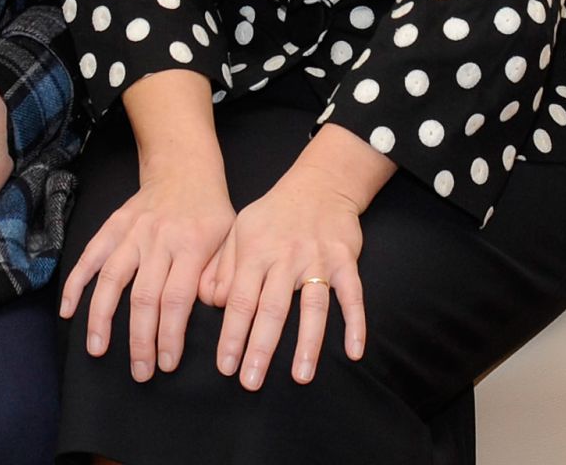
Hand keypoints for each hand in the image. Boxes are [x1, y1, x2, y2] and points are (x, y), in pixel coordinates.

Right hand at [59, 161, 234, 381]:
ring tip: (98, 350)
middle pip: (144, 296)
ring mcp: (132, 231)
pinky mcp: (114, 225)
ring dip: (102, 317)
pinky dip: (76, 281)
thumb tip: (209, 310)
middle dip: (140, 339)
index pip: (177, 299)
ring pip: (112, 278)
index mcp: (191, 245)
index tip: (167, 364)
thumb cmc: (211, 213)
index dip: (170, 335)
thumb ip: (220, 276)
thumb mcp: (229, 240)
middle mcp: (158, 239)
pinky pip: (91, 255)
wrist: (184, 169)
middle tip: (140, 372)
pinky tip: (68, 310)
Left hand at [202, 159, 367, 392]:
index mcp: (255, 251)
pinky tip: (354, 352)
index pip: (239, 299)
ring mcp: (317, 259)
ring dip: (307, 343)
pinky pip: (352, 295)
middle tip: (251, 382)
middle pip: (272, 308)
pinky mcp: (345, 260)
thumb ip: (223, 266)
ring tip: (300, 377)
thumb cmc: (273, 213)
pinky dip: (355, 322)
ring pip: (312, 306)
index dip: (231, 334)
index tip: (225, 366)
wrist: (318, 183)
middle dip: (261, 348)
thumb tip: (211, 303)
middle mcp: (284, 257)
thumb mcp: (239, 230)